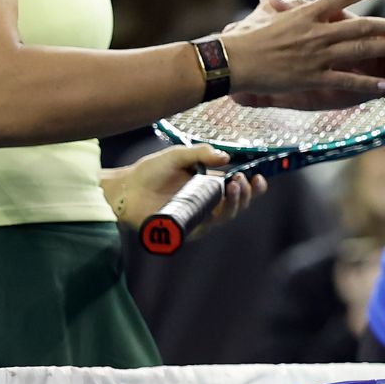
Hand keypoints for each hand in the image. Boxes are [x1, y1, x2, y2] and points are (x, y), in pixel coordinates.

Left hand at [112, 145, 265, 235]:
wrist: (125, 188)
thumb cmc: (150, 171)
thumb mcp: (178, 156)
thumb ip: (201, 153)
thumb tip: (227, 158)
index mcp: (209, 186)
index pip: (237, 189)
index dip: (252, 187)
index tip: (259, 177)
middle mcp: (206, 204)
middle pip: (237, 206)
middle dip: (246, 195)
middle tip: (243, 181)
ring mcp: (197, 218)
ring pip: (225, 217)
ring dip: (235, 204)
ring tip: (233, 186)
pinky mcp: (185, 230)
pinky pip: (205, 227)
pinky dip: (214, 218)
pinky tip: (216, 205)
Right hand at [221, 0, 384, 98]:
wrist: (236, 62)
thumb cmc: (247, 39)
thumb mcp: (264, 17)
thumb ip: (275, 5)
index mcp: (307, 14)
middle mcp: (317, 32)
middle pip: (362, 25)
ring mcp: (317, 56)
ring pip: (361, 50)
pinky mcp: (314, 78)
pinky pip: (347, 81)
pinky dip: (368, 83)